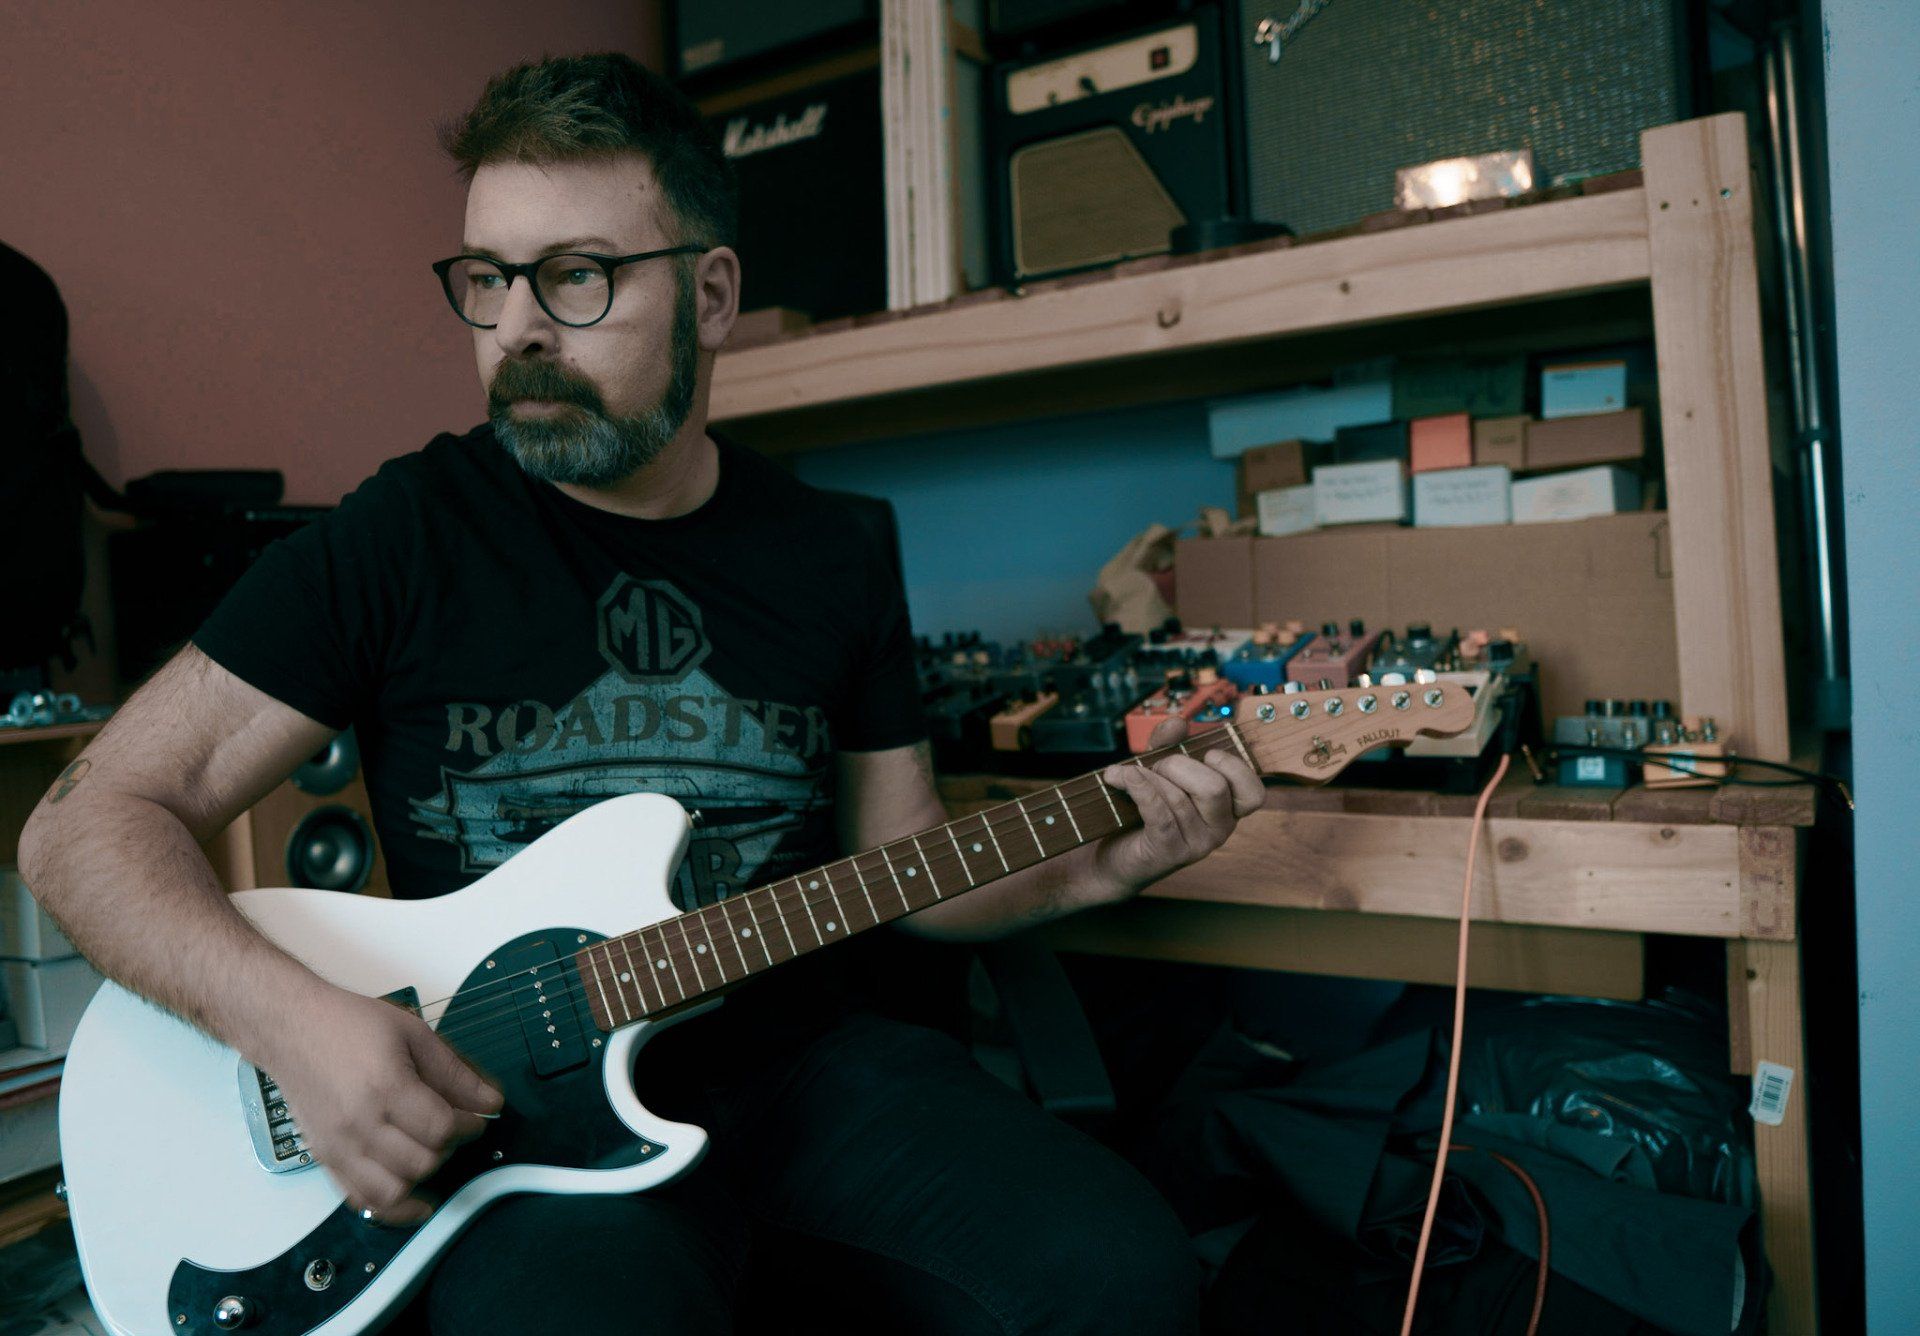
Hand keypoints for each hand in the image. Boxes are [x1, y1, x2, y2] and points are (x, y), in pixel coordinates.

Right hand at [256, 985, 504, 1224]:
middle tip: (453, 1128)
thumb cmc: (350, 1024)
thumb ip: (455, 1072)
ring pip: (393, 1191)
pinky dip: (391, 1208)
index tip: (476, 1116)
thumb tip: (492, 1101)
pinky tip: (415, 1200)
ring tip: (431, 1152)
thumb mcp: (414, 1034)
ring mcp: (338, 1147)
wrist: (291, 1029)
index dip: (469, 1126)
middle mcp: (359, 1125)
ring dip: (422, 1176)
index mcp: (385, 1088)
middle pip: (422, 1162)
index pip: (440, 1129)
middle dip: (449, 1148)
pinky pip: (360, 1200)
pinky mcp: (324, 1159)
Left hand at [1091, 715, 1264, 899]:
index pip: (1253, 793)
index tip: (1207, 755)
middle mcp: (1219, 830)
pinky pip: (1159, 814)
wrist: (1115, 856)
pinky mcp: (1169, 853)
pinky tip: (1122, 778)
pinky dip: (1139, 789)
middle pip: (1215, 787)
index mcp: (1228, 809)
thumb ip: (1170, 744)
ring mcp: (1197, 845)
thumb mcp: (1159, 771)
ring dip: (1149, 778)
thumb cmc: (1143, 811)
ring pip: (1180, 799)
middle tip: (1156, 768)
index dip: (1234, 767)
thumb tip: (1178, 722)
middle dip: (1178, 765)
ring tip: (1128, 775)